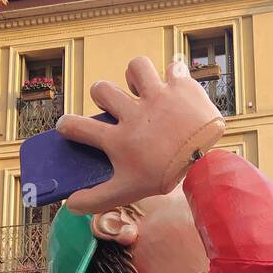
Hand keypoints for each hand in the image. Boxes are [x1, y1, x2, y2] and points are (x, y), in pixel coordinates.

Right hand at [57, 56, 225, 213]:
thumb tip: (71, 205)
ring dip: (136, 76)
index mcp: (118, 139)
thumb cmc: (164, 176)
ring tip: (142, 88)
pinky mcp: (180, 87)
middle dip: (102, 95)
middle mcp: (134, 113)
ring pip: (136, 67)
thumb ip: (96, 199)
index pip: (79, 127)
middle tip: (116, 107)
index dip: (67, 125)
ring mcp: (158, 96)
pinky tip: (174, 86)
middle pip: (102, 90)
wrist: (206, 163)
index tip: (66, 126)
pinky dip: (175, 74)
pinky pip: (174, 67)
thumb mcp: (127, 191)